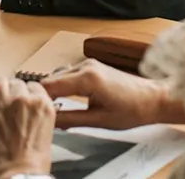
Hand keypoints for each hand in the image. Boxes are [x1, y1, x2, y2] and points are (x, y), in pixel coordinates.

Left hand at [0, 78, 55, 178]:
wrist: (17, 175)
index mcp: (43, 105)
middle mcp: (24, 99)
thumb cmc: (32, 163)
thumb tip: (28, 112)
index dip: (27, 93)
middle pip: (16, 83)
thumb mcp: (45, 133)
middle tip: (9, 104)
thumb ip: (36, 116)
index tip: (24, 99)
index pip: (34, 86)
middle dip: (13, 92)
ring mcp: (4, 102)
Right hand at [41, 59, 184, 129]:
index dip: (38, 98)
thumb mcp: (98, 120)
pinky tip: (65, 99)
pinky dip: (64, 86)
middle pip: (52, 79)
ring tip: (52, 108)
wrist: (153, 99)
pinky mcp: (92, 66)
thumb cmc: (133, 110)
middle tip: (40, 113)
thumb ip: (70, 119)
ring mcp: (89, 64)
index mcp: (87, 78)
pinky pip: (69, 74)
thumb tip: (50, 120)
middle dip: (44, 96)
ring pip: (59, 76)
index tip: (31, 109)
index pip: (50, 85)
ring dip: (54, 91)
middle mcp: (86, 66)